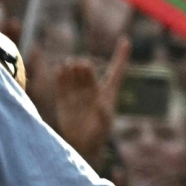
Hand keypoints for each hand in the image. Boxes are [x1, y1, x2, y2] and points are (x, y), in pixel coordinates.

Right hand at [50, 36, 126, 161]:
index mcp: (109, 91)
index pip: (116, 70)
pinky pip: (62, 81)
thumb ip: (101, 112)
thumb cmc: (98, 135)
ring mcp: (78, 92)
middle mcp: (93, 88)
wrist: (82, 145)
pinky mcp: (64, 97)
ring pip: (75, 71)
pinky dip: (61, 74)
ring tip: (69, 67)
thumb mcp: (103, 123)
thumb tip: (98, 104)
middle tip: (79, 66)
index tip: (125, 40)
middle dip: (84, 65)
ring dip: (72, 66)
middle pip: (89, 68)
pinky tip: (60, 71)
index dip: (121, 55)